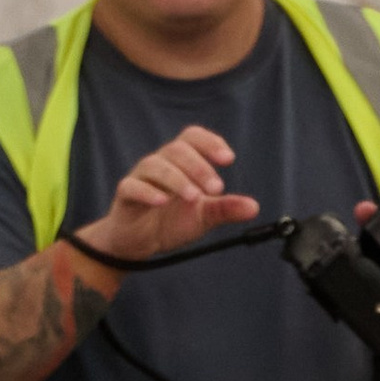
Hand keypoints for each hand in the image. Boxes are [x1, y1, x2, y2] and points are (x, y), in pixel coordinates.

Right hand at [99, 130, 259, 263]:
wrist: (138, 243)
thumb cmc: (169, 221)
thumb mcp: (202, 217)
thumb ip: (225, 209)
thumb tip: (254, 207)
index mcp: (180, 161)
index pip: (193, 137)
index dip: (210, 142)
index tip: (228, 159)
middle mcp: (160, 163)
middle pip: (177, 150)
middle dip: (199, 167)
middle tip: (216, 188)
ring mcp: (140, 177)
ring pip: (156, 165)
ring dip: (177, 179)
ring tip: (194, 197)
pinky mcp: (125, 194)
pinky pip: (132, 186)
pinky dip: (148, 192)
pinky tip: (162, 201)